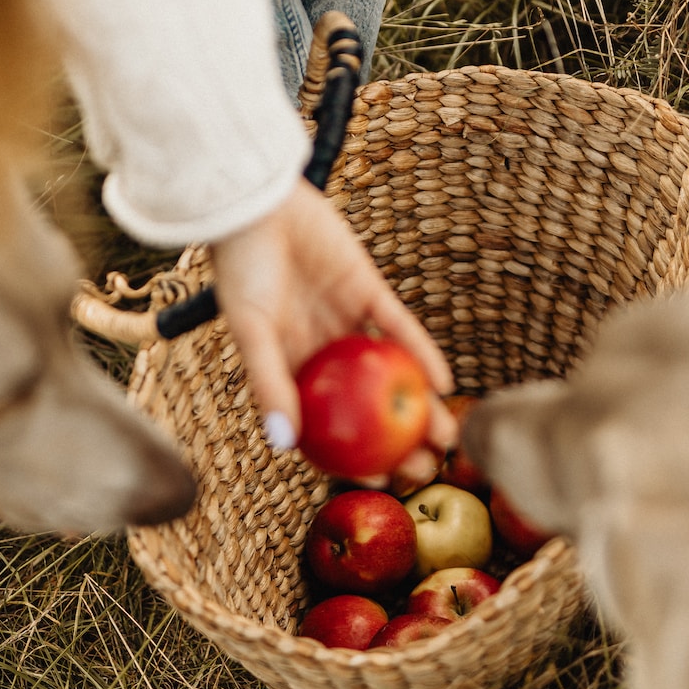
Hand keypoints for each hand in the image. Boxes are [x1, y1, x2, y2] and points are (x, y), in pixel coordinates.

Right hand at [212, 181, 454, 486]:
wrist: (255, 204)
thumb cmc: (240, 270)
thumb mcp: (252, 331)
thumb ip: (268, 383)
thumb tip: (283, 445)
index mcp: (289, 369)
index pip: (326, 426)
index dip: (352, 459)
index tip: (382, 484)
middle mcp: (320, 353)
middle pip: (365, 408)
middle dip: (398, 442)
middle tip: (428, 469)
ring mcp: (346, 323)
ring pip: (389, 374)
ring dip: (419, 404)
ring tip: (447, 436)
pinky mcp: (367, 290)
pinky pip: (400, 329)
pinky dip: (421, 353)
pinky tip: (444, 380)